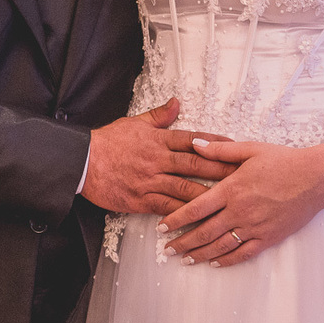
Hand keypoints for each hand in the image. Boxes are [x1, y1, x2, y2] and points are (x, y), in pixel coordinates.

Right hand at [81, 98, 235, 215]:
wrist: (82, 161)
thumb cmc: (107, 141)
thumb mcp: (134, 122)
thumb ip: (159, 115)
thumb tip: (176, 102)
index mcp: (157, 140)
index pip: (192, 140)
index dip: (215, 144)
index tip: (234, 147)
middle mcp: (157, 160)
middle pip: (195, 165)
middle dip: (220, 171)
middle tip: (241, 176)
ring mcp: (150, 181)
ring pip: (184, 189)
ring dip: (208, 195)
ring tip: (228, 201)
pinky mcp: (141, 200)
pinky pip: (166, 208)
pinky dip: (182, 214)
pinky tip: (197, 220)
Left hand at [158, 139, 323, 267]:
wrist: (315, 178)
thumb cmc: (283, 161)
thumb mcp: (249, 149)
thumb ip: (219, 150)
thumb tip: (194, 144)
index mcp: (231, 189)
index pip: (195, 209)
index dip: (175, 219)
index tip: (162, 227)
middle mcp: (239, 211)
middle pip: (203, 232)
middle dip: (183, 242)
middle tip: (167, 249)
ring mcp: (254, 227)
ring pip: (220, 246)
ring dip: (200, 254)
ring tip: (185, 259)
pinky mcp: (268, 237)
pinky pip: (243, 253)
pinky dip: (226, 260)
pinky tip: (215, 263)